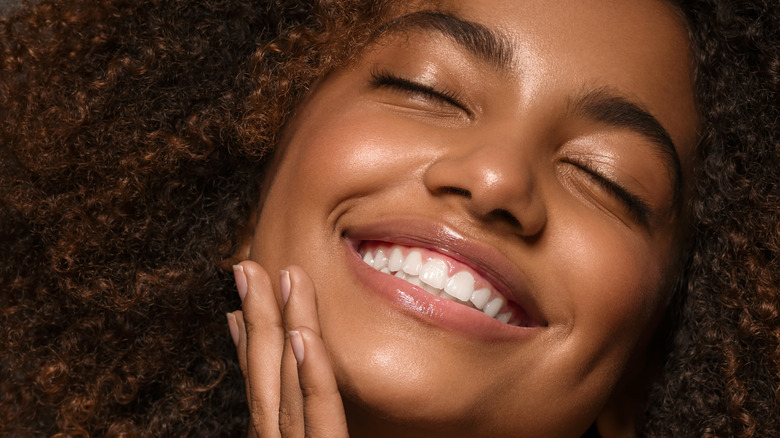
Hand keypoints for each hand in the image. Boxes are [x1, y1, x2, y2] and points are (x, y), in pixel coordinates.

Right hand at [227, 261, 348, 437]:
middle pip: (265, 376)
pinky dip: (310, 372)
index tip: (241, 298)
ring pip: (288, 383)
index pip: (258, 385)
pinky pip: (320, 411)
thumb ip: (309, 420)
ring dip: (282, 326)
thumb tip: (297, 356)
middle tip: (248, 267)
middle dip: (257, 318)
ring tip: (284, 278)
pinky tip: (302, 335)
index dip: (247, 338)